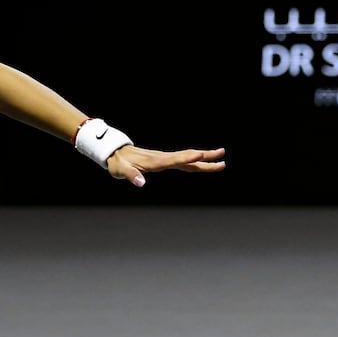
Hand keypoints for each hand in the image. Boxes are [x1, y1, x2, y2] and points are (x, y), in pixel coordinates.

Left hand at [106, 145, 225, 187]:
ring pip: (188, 158)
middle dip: (206, 158)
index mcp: (155, 161)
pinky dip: (194, 160)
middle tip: (223, 157)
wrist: (114, 153)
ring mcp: (164, 158)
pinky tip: (201, 161)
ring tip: (220, 158)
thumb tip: (140, 183)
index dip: (187, 157)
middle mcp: (163, 158)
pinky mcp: (163, 160)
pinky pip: (183, 160)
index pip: (174, 159)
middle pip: (188, 157)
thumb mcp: (120, 170)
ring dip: (204, 158)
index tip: (201, 153)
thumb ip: (131, 176)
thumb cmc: (117, 163)